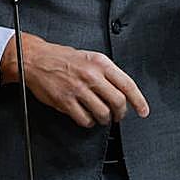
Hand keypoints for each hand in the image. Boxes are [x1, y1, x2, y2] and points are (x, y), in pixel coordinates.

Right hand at [0, 33, 149, 127]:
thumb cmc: (63, 58)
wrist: (36, 59)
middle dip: (120, 113)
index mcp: (100, 63)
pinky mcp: (66, 101)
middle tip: (118, 116)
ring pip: (103, 113)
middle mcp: (91, 75)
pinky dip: (88, 122)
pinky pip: (85, 120)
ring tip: (100, 116)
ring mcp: (78, 89)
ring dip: (104, 119)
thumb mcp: (90, 57)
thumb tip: (123, 90)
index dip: (139, 101)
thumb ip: (107, 72)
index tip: (143, 111)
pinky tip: (86, 117)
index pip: (127, 84)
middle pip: (118, 102)